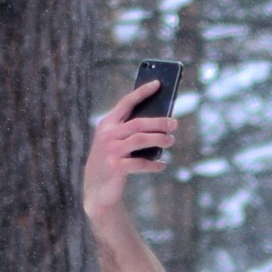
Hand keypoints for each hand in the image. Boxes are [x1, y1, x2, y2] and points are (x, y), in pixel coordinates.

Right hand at [83, 80, 177, 213]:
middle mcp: (107, 134)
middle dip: (159, 122)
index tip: (158, 83)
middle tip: (174, 123)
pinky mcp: (115, 167)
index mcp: (107, 123)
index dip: (142, 92)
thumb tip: (162, 120)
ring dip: (159, 139)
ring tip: (171, 140)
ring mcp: (110, 151)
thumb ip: (132, 130)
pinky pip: (140, 163)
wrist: (96, 188)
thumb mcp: (117, 141)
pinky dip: (154, 164)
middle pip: (138, 123)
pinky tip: (162, 165)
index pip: (126, 103)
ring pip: (141, 140)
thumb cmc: (113, 160)